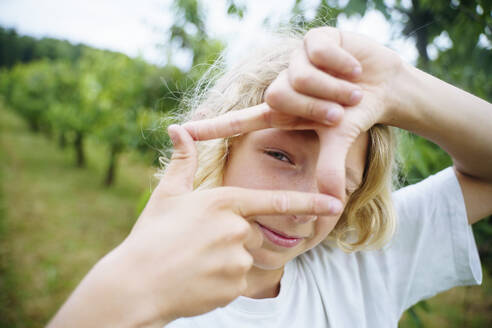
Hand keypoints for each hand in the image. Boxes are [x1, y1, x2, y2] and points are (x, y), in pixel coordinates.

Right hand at [48, 125, 343, 327]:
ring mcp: (237, 260)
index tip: (336, 203)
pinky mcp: (234, 287)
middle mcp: (236, 229)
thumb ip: (182, 161)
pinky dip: (226, 282)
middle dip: (238, 239)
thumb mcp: (167, 195)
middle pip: (256, 234)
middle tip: (202, 246)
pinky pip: (242, 283)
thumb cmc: (150, 236)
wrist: (135, 285)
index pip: (275, 201)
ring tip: (198, 263)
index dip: (309, 203)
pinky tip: (200, 280)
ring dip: (231, 262)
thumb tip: (178, 127)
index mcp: (223, 202)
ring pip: (249, 259)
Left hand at [183, 27, 402, 199]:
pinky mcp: (314, 38)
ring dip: (335, 89)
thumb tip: (330, 208)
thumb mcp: (339, 142)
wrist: (384, 86)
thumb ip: (329, 169)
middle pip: (280, 96)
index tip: (180, 132)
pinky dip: (344, 64)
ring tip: (353, 89)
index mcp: (282, 112)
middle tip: (341, 111)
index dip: (212, 128)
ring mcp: (296, 60)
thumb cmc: (356, 115)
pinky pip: (320, 51)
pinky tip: (354, 68)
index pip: (240, 121)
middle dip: (316, 107)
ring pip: (301, 75)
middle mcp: (283, 85)